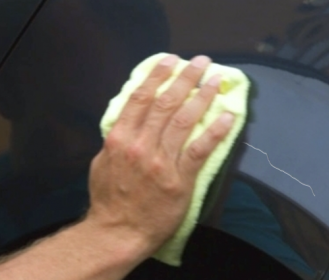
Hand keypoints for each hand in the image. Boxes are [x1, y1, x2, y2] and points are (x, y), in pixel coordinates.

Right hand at [85, 54, 235, 255]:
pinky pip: (200, 150)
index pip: (140, 99)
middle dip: (185, 79)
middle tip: (200, 63)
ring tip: (215, 81)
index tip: (170, 61)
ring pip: (184, 121)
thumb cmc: (108, 200)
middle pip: (165, 104)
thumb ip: (114, 141)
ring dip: (202, 98)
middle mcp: (140, 145)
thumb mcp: (101, 164)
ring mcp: (161, 162)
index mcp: (119, 139)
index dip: (157, 76)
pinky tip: (228, 117)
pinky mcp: (180, 179)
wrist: (118, 232)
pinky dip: (215, 132)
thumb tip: (126, 123)